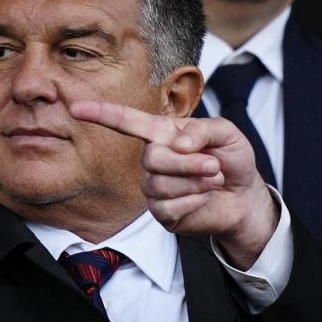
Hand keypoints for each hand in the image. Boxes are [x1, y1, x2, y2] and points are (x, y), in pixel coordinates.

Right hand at [69, 99, 280, 268]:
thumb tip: (177, 144)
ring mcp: (155, 188)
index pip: (127, 122)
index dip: (102, 114)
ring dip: (195, 182)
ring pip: (160, 184)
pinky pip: (167, 207)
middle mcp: (154, 160)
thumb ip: (204, 130)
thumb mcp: (226, 134)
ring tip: (215, 179)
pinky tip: (204, 197)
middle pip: (152, 158)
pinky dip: (194, 201)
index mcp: (163, 134)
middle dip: (187, 163)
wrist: (245, 197)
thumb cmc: (233, 160)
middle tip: (214, 166)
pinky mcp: (163, 214)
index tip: (76, 108)